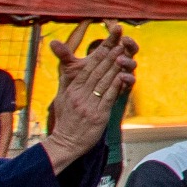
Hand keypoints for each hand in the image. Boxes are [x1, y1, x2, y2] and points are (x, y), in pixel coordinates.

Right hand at [46, 25, 137, 140]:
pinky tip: (124, 76)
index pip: (86, 69)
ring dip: (115, 67)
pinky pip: (109, 97)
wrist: (65, 142)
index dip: (98, 55)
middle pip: (96, 73)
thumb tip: (67, 68)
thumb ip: (67, 82)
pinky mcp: (98, 115)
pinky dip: (117, 86)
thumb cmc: (65, 120)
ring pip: (104, 83)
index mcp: (71, 90)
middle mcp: (79, 95)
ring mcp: (88, 105)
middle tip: (120, 44)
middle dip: (109, 57)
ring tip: (125, 55)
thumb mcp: (61, 99)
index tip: (107, 44)